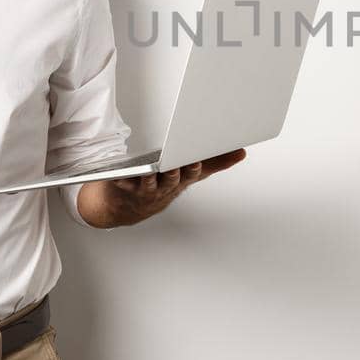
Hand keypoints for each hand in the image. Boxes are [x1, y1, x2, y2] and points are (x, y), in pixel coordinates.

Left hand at [78, 148, 246, 227]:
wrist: (130, 207)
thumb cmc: (163, 185)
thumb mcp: (191, 173)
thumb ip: (215, 163)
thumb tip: (241, 152)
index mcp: (180, 180)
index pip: (190, 174)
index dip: (193, 168)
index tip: (195, 161)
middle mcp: (164, 187)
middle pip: (171, 179)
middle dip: (174, 173)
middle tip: (174, 166)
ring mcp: (144, 188)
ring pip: (150, 183)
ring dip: (151, 178)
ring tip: (150, 170)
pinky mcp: (124, 185)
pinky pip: (122, 182)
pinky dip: (121, 179)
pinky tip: (118, 175)